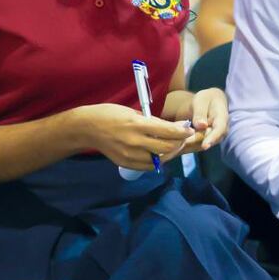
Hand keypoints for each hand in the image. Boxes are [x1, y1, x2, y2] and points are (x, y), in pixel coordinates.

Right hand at [73, 103, 194, 169]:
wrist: (88, 128)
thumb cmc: (111, 114)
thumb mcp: (133, 112)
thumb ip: (152, 122)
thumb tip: (173, 128)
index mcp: (137, 125)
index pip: (167, 131)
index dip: (182, 132)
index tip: (190, 130)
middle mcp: (135, 142)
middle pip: (167, 148)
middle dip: (180, 144)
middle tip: (186, 139)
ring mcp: (130, 155)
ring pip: (160, 160)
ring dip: (171, 154)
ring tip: (176, 147)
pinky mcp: (126, 163)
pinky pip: (149, 167)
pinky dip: (159, 161)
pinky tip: (162, 155)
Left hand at [179, 88, 228, 153]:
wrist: (209, 104)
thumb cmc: (205, 100)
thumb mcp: (201, 101)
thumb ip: (200, 113)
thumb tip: (201, 125)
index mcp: (222, 118)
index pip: (219, 130)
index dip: (212, 138)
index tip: (205, 146)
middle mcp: (220, 132)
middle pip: (207, 141)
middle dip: (193, 143)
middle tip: (178, 144)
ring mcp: (213, 139)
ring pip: (199, 146)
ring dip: (187, 147)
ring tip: (173, 146)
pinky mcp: (204, 143)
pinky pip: (194, 147)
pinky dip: (184, 147)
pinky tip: (173, 146)